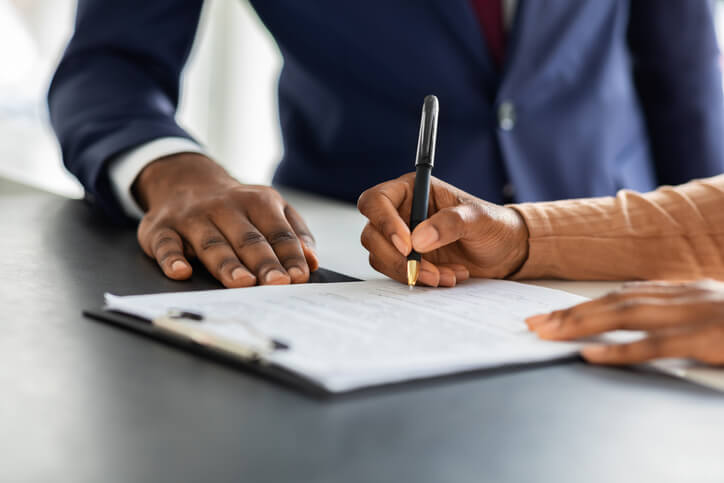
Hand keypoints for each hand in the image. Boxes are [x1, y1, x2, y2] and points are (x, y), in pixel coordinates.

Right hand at [134, 153, 317, 287]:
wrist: (185, 181)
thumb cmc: (237, 207)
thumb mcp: (271, 208)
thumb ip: (294, 232)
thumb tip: (312, 260)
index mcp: (257, 201)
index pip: (278, 231)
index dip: (290, 254)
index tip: (299, 276)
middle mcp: (224, 207)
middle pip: (248, 239)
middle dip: (263, 262)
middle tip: (276, 283)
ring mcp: (192, 218)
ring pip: (212, 244)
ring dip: (227, 264)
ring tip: (242, 283)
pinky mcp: (162, 229)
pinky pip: (166, 244)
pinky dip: (172, 259)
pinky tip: (181, 272)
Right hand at [357, 173, 528, 286]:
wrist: (505, 251)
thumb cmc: (493, 225)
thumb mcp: (478, 219)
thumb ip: (450, 223)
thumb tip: (419, 239)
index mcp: (412, 190)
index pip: (377, 200)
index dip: (384, 222)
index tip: (407, 245)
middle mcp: (401, 212)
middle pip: (372, 234)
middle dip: (398, 257)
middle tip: (428, 269)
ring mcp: (401, 238)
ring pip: (381, 257)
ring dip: (412, 271)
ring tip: (446, 274)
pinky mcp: (407, 260)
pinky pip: (397, 273)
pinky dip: (420, 279)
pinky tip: (447, 276)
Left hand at [526, 280, 723, 364]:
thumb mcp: (714, 311)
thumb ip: (677, 311)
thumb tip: (637, 309)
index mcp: (686, 292)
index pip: (623, 295)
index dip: (585, 304)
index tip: (552, 314)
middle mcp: (686, 297)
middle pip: (616, 302)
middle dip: (572, 312)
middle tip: (536, 324)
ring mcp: (696, 315)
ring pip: (627, 315)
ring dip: (582, 323)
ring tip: (549, 333)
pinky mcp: (708, 339)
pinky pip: (656, 345)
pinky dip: (620, 349)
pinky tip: (589, 354)